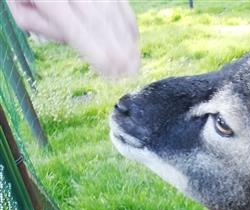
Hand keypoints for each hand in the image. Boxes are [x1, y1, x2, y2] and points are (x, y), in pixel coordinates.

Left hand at [7, 0, 139, 76]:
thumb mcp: (23, 10)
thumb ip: (42, 27)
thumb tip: (71, 40)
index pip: (74, 28)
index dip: (94, 50)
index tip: (110, 70)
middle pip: (98, 20)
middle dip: (117, 48)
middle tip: (129, 71)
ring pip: (111, 10)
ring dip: (126, 38)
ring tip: (135, 62)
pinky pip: (118, 2)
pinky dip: (128, 21)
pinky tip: (134, 40)